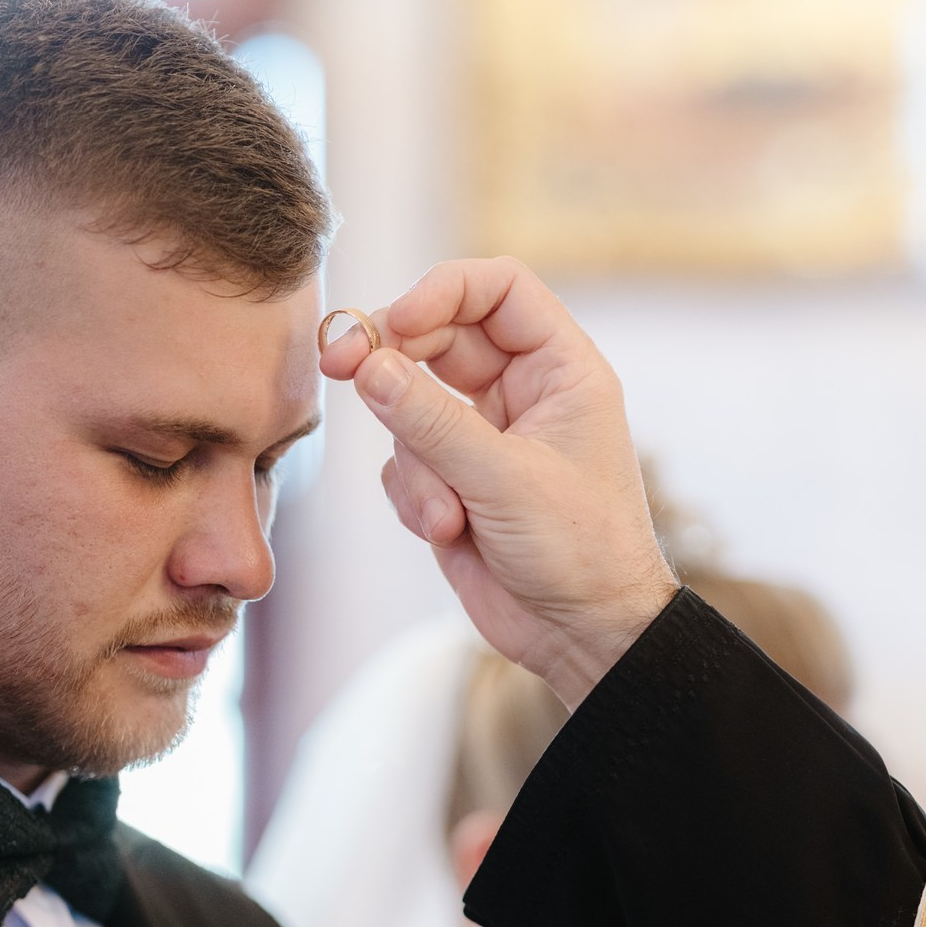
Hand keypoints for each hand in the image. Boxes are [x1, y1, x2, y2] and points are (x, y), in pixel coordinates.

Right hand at [320, 258, 677, 705]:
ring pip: (410, 408)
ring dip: (417, 463)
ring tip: (448, 516)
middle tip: (340, 367)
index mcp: (560, 370)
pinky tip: (446, 532)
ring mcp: (484, 438)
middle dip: (392, 360)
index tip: (397, 321)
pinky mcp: (454, 483)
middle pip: (437, 338)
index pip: (498, 289)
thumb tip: (368, 364)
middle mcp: (522, 393)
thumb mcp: (504, 479)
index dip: (442, 291)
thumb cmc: (580, 551)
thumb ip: (430, 420)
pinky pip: (405, 462)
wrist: (584, 637)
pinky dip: (414, 495)